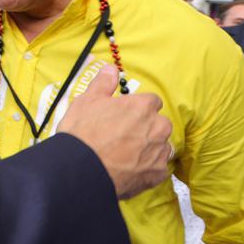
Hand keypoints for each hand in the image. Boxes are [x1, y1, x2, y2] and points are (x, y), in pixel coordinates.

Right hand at [57, 65, 171, 198]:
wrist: (81, 169)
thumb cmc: (83, 133)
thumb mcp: (86, 101)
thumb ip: (103, 83)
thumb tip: (111, 69)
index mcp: (143, 106)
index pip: (152, 101)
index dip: (138, 108)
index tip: (126, 115)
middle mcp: (157, 127)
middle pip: (160, 124)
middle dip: (147, 128)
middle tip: (125, 136)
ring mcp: (159, 152)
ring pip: (162, 146)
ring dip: (150, 148)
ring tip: (128, 155)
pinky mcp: (156, 174)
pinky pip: (158, 168)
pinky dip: (148, 168)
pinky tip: (131, 169)